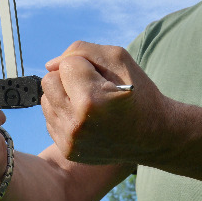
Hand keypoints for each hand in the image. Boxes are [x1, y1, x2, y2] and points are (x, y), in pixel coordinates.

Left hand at [41, 41, 166, 164]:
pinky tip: (87, 117)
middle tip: (94, 88)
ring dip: (64, 95)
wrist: (154, 135)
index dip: (87, 65)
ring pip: (47, 99)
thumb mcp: (119, 58)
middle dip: (69, 78)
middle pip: (49, 80)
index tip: (105, 79)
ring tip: (90, 103)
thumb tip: (50, 64)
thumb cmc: (138, 92)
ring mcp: (70, 140)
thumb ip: (81, 51)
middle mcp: (76, 124)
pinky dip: (65, 112)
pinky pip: (50, 118)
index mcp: (90, 100)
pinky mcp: (68, 149)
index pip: (67, 64)